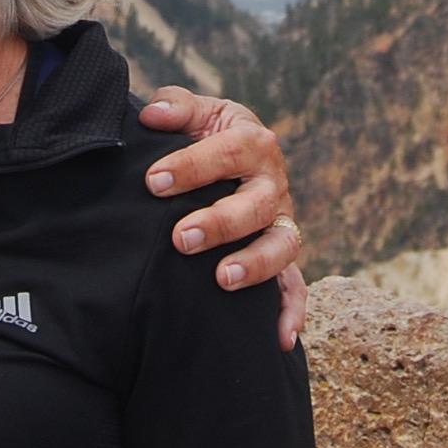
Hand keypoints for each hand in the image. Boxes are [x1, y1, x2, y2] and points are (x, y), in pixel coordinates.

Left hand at [138, 86, 308, 350]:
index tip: (153, 182)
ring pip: (281, 245)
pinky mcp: (283, 256)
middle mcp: (273, 184)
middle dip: (219, 222)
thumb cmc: (207, 136)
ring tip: (221, 279)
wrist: (236, 158)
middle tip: (179, 237)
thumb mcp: (197, 113)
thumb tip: (152, 115)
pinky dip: (292, 311)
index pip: (229, 151)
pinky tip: (280, 339)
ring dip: (255, 264)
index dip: (192, 166)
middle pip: (256, 204)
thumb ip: (175, 108)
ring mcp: (280, 222)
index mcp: (254, 142)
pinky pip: (295, 286)